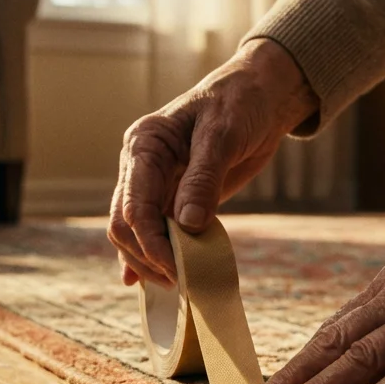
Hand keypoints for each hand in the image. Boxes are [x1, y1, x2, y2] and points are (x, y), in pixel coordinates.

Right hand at [109, 39, 317, 285]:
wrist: (259, 97)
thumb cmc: (239, 104)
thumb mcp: (223, 135)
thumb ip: (203, 179)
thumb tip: (187, 225)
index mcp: (144, 145)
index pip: (134, 205)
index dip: (151, 242)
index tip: (176, 269)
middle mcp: (140, 167)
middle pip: (125, 224)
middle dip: (147, 257)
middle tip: (181, 282)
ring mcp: (154, 184)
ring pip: (134, 233)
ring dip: (150, 261)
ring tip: (177, 285)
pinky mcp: (172, 197)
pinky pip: (154, 231)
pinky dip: (153, 255)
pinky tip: (152, 281)